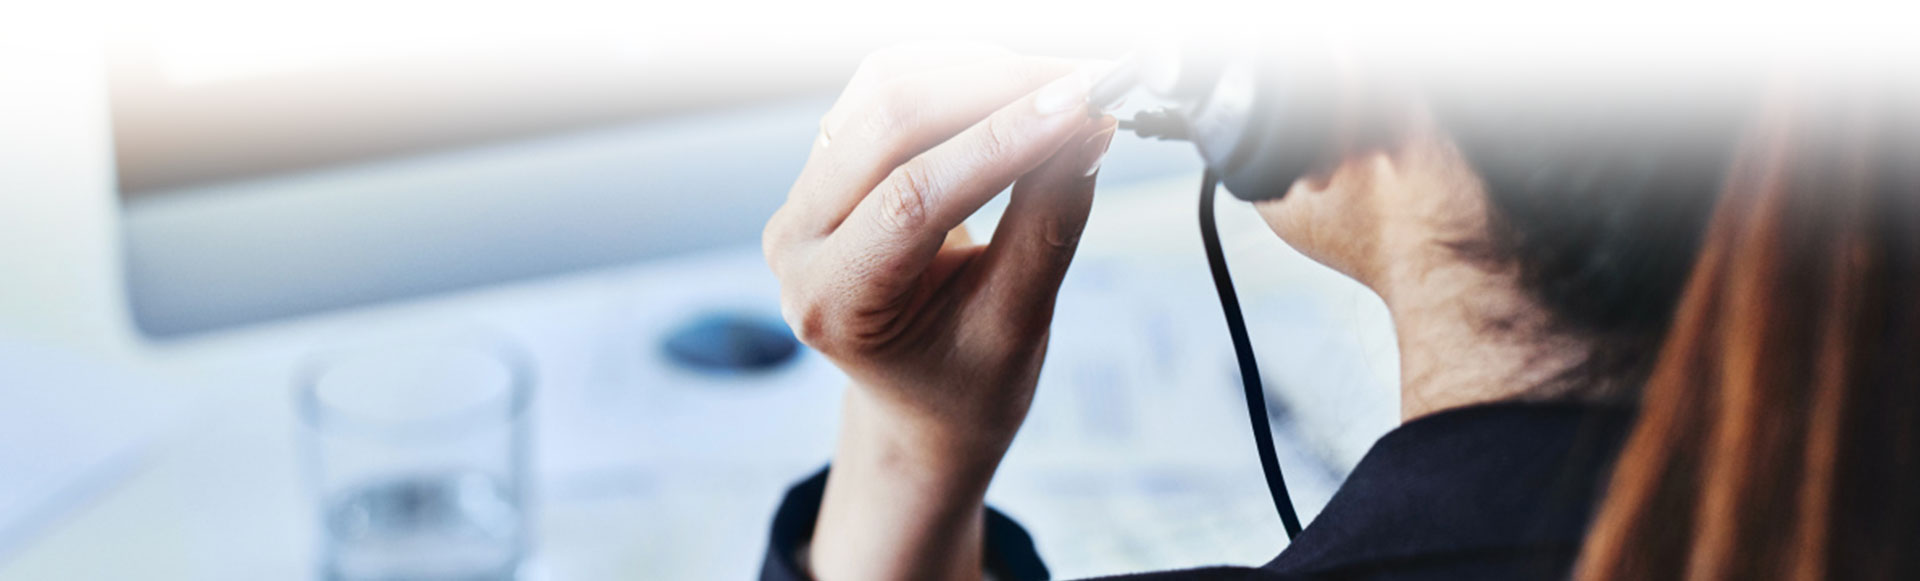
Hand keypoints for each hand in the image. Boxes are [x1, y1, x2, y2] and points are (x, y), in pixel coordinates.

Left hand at [762, 44, 1114, 579]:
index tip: (1081, 106)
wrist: (921, 398)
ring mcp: (805, 194)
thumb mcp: (1016, 324)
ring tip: (1063, 86)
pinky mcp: (831, 160)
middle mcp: (799, 240)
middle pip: (888, 123)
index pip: (911, 200)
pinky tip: (1017, 87)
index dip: (1001, 142)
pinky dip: (959, 72)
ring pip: (885, 87)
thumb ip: (1047, 228)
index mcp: (832, 302)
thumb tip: (1086, 131)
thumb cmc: (965, 380)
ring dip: (980, 70)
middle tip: (1086, 85)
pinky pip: (887, 86)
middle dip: (996, 89)